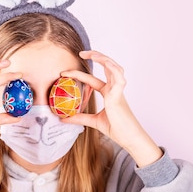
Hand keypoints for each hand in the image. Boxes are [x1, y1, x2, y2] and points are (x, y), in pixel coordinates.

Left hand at [61, 50, 162, 166]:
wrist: (129, 139)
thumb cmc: (117, 129)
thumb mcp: (93, 121)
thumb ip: (79, 118)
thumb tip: (63, 118)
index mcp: (109, 93)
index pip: (92, 79)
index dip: (79, 74)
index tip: (64, 73)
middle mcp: (114, 89)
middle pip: (107, 67)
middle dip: (96, 56)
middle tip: (81, 53)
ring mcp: (118, 91)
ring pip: (114, 68)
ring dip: (104, 59)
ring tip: (92, 54)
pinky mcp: (120, 96)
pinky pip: (119, 78)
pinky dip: (114, 69)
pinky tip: (106, 63)